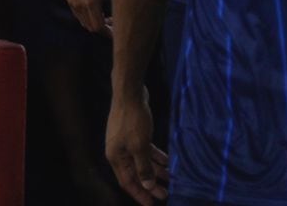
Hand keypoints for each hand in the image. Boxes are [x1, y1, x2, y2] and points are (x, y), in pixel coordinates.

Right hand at [68, 0, 113, 35]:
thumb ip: (112, 7)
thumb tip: (117, 21)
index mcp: (91, 2)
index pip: (98, 27)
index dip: (108, 32)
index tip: (116, 32)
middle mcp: (79, 4)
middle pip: (90, 26)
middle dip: (102, 28)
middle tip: (113, 23)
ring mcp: (72, 1)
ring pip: (83, 21)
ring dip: (93, 22)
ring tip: (105, 16)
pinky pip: (77, 13)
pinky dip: (87, 15)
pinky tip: (96, 9)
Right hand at [106, 88, 168, 204]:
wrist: (130, 93)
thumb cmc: (133, 119)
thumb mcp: (140, 146)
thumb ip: (143, 167)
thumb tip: (147, 186)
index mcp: (116, 158)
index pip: (128, 182)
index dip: (140, 194)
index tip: (153, 204)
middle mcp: (119, 152)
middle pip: (136, 173)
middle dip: (151, 184)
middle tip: (165, 194)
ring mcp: (126, 142)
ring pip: (143, 161)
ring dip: (156, 170)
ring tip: (170, 178)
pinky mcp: (134, 133)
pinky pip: (146, 150)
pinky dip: (156, 156)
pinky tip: (168, 161)